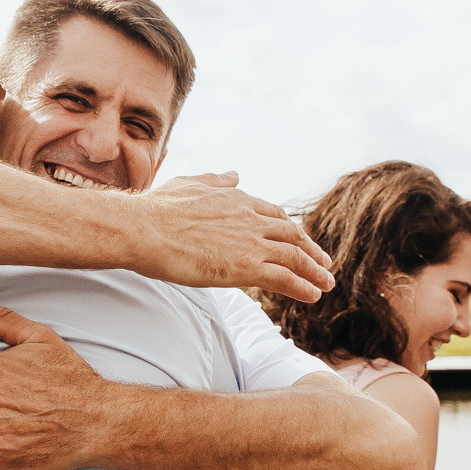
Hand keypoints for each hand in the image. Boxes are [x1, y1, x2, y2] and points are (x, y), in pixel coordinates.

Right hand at [132, 174, 334, 302]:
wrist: (144, 228)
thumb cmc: (158, 208)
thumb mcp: (191, 183)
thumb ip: (217, 180)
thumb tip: (235, 174)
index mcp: (238, 199)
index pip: (274, 214)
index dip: (290, 228)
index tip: (300, 239)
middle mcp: (251, 219)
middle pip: (292, 235)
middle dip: (311, 250)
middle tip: (324, 263)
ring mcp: (250, 243)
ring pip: (295, 257)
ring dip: (315, 271)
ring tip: (326, 283)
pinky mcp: (245, 267)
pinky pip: (284, 279)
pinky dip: (303, 287)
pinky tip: (313, 296)